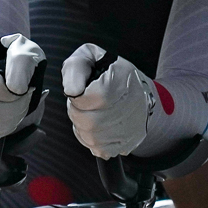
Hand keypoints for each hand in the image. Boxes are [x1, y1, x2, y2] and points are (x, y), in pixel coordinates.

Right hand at [0, 34, 44, 147]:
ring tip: (16, 110)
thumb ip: (22, 62)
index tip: (24, 89)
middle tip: (24, 102)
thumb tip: (15, 88)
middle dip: (14, 112)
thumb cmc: (14, 61)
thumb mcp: (24, 51)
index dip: (11, 94)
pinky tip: (3, 123)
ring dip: (9, 124)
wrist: (2, 68)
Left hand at [62, 43, 155, 158]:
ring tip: (90, 114)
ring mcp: (134, 124)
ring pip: (94, 139)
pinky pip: (102, 150)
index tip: (79, 92)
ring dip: (83, 128)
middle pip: (91, 122)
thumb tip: (72, 91)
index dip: (78, 98)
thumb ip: (75, 68)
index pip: (94, 97)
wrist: (135, 87)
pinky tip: (97, 127)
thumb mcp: (88, 57)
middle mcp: (133, 102)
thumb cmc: (107, 72)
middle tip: (81, 105)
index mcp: (122, 77)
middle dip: (77, 114)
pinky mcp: (132, 140)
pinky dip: (93, 141)